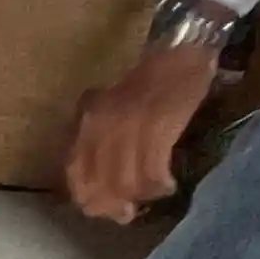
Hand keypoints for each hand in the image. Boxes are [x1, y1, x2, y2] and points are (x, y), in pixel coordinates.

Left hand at [66, 41, 221, 222]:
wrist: (184, 48)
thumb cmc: (151, 79)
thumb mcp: (111, 105)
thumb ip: (100, 138)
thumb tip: (103, 184)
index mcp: (86, 121)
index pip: (75, 176)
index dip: (89, 200)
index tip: (107, 208)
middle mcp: (100, 125)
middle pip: (98, 186)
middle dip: (114, 206)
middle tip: (132, 211)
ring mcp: (127, 126)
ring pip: (125, 184)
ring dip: (142, 196)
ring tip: (156, 193)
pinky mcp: (156, 127)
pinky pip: (151, 173)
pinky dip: (159, 185)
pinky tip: (168, 184)